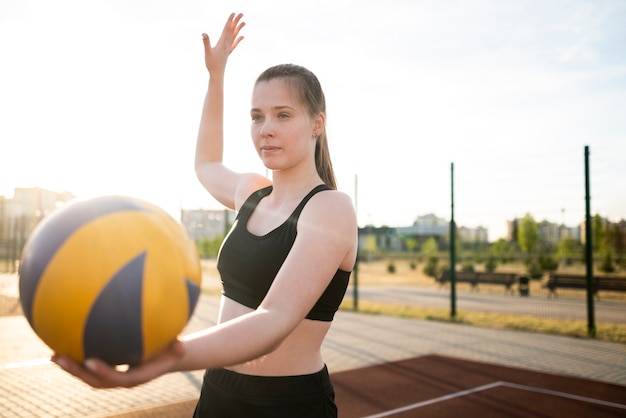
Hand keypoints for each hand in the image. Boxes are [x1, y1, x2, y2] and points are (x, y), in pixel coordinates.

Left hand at [51, 340, 185, 388]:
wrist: (166, 358)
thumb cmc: (172, 350)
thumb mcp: (178, 348)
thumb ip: (177, 348)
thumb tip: (180, 344)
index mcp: (136, 377)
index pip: (117, 378)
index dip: (103, 372)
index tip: (90, 361)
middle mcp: (121, 379)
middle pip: (95, 380)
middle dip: (76, 371)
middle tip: (59, 358)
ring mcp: (112, 375)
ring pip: (88, 375)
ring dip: (71, 367)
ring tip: (53, 354)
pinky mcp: (107, 368)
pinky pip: (89, 365)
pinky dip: (76, 358)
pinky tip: (65, 341)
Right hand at [202, 13, 244, 75]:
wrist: (217, 74)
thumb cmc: (211, 64)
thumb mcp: (207, 52)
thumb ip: (206, 42)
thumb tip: (203, 34)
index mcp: (222, 43)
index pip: (227, 29)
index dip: (230, 21)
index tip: (233, 13)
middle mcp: (227, 45)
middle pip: (232, 30)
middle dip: (236, 21)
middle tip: (241, 13)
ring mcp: (228, 48)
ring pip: (234, 36)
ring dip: (239, 29)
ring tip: (244, 22)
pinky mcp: (228, 52)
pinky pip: (234, 44)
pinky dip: (238, 39)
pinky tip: (242, 36)